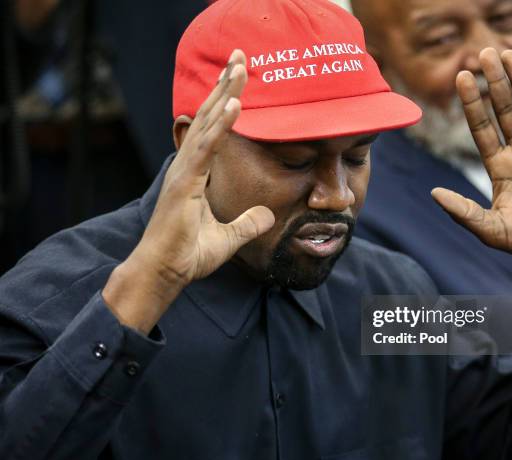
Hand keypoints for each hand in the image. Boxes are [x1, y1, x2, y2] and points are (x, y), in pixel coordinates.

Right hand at [103, 50, 274, 332]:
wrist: (164, 273)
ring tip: (241, 66)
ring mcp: (184, 172)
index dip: (225, 102)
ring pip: (206, 124)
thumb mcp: (228, 238)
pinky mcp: (184, 183)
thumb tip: (269, 216)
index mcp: (195, 173)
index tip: (239, 78)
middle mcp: (187, 166)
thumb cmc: (187, 255)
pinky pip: (206, 149)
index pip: (213, 130)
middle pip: (208, 117)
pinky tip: (234, 104)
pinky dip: (219, 125)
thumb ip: (248, 224)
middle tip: (241, 56)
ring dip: (224, 93)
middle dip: (225, 85)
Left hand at [432, 48, 511, 283]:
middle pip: (504, 111)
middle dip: (494, 83)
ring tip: (510, 54)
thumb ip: (463, 211)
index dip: (472, 103)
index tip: (462, 77)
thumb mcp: (490, 228)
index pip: (481, 128)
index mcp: (497, 167)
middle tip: (484, 53)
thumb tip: (433, 192)